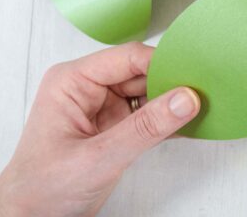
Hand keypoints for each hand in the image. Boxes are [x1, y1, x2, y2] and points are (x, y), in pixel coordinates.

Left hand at [0, 42, 199, 216]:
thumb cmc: (42, 189)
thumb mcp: (98, 158)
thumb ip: (145, 128)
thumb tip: (185, 98)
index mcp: (73, 81)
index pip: (127, 58)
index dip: (162, 63)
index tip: (194, 76)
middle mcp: (89, 89)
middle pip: (141, 73)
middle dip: (172, 82)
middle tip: (205, 92)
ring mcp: (103, 108)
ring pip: (149, 93)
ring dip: (173, 102)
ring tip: (202, 107)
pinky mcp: (115, 128)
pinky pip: (149, 116)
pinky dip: (168, 121)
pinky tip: (190, 124)